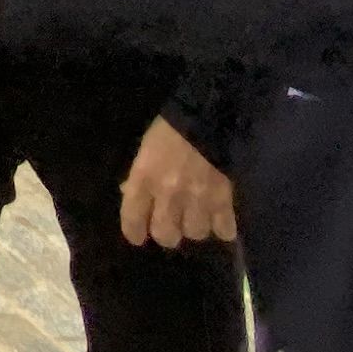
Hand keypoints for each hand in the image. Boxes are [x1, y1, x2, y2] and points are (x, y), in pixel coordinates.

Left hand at [119, 118, 239, 247]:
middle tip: (173, 225)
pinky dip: (223, 228)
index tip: (139, 236)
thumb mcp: (146, 149)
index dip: (134, 232)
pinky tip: (222, 220)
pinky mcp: (223, 198)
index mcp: (144, 179)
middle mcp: (168, 194)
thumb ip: (138, 175)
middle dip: (168, 233)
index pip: (132, 220)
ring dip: (196, 227)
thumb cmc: (171, 128)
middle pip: (166, 235)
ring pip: (195, 233)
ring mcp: (197, 198)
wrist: (209, 115)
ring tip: (198, 217)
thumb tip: (129, 192)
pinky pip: (223, 229)